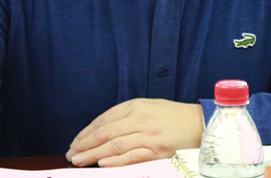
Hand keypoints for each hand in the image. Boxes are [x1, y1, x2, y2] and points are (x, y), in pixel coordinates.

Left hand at [66, 98, 203, 166]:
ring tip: (80, 161)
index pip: (104, 120)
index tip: (75, 143)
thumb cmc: (171, 117)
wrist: (199, 124)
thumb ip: (125, 117)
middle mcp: (141, 119)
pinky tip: (103, 164)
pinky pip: (133, 157)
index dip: (86, 133)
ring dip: (94, 154)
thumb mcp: (147, 107)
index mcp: (135, 106)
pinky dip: (117, 161)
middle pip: (106, 133)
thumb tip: (100, 131)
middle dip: (85, 145)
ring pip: (115, 145)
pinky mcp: (158, 151)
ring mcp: (149, 136)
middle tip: (72, 155)